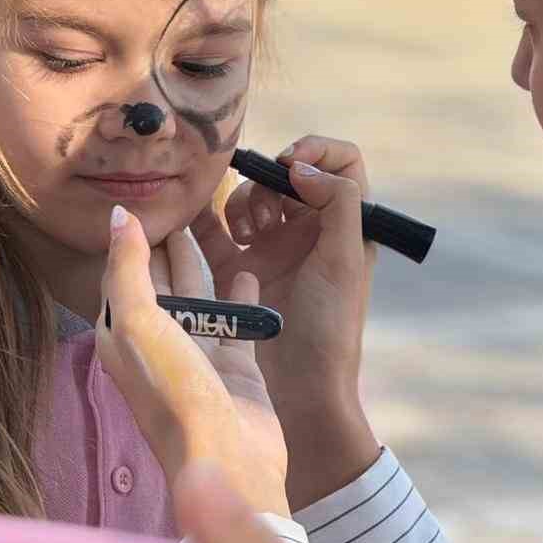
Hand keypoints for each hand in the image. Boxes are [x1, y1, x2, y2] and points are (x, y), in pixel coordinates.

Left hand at [95, 208, 287, 515]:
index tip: (149, 194)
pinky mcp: (235, 365)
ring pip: (200, 294)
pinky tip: (249, 265)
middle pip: (163, 280)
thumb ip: (129, 267)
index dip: (135, 235)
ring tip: (217, 217)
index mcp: (122, 335)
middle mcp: (158, 344)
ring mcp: (199, 355)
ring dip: (206, 260)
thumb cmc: (174, 394)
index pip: (124, 273)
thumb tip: (119, 214)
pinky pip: (237, 319)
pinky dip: (241, 293)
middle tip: (183, 193)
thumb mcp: (139, 323)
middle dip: (170, 242)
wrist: (227, 459)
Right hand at [192, 138, 380, 506]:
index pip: (341, 163)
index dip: (316, 151)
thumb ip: (337, 202)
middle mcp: (310, 232)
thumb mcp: (345, 259)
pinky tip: (197, 221)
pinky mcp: (237, 270)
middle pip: (287, 177)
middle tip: (267, 216)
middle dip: (271, 183)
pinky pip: (214, 231)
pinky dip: (203, 219)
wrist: (299, 391)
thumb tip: (300, 167)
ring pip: (251, 198)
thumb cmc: (330, 328)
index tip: (290, 167)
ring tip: (247, 235)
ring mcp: (272, 250)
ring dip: (243, 204)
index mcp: (345, 226)